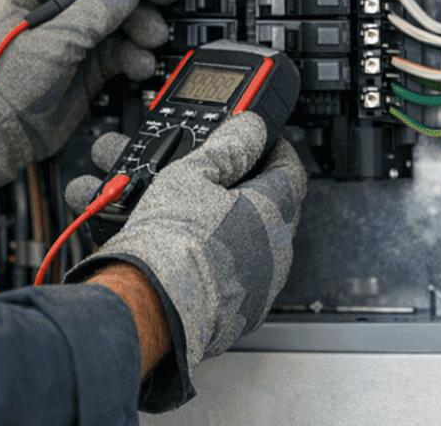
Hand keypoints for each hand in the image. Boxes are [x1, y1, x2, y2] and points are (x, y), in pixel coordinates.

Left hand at [0, 0, 179, 202]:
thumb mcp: (51, 39)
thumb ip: (95, 10)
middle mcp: (61, 4)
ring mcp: (78, 33)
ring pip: (125, 16)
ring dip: (144, 26)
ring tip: (151, 38)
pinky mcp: (91, 63)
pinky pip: (125, 49)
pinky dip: (137, 55)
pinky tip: (140, 63)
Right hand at [65, 114, 306, 374]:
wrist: (150, 307)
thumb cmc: (171, 244)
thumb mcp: (190, 174)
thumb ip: (227, 147)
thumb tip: (251, 127)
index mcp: (271, 211)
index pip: (290, 170)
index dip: (274, 150)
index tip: (257, 141)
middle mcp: (275, 250)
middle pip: (270, 206)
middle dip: (244, 187)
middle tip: (217, 175)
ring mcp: (260, 285)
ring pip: (250, 242)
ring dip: (227, 224)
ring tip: (190, 215)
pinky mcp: (240, 313)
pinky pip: (235, 275)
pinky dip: (218, 258)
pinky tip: (189, 250)